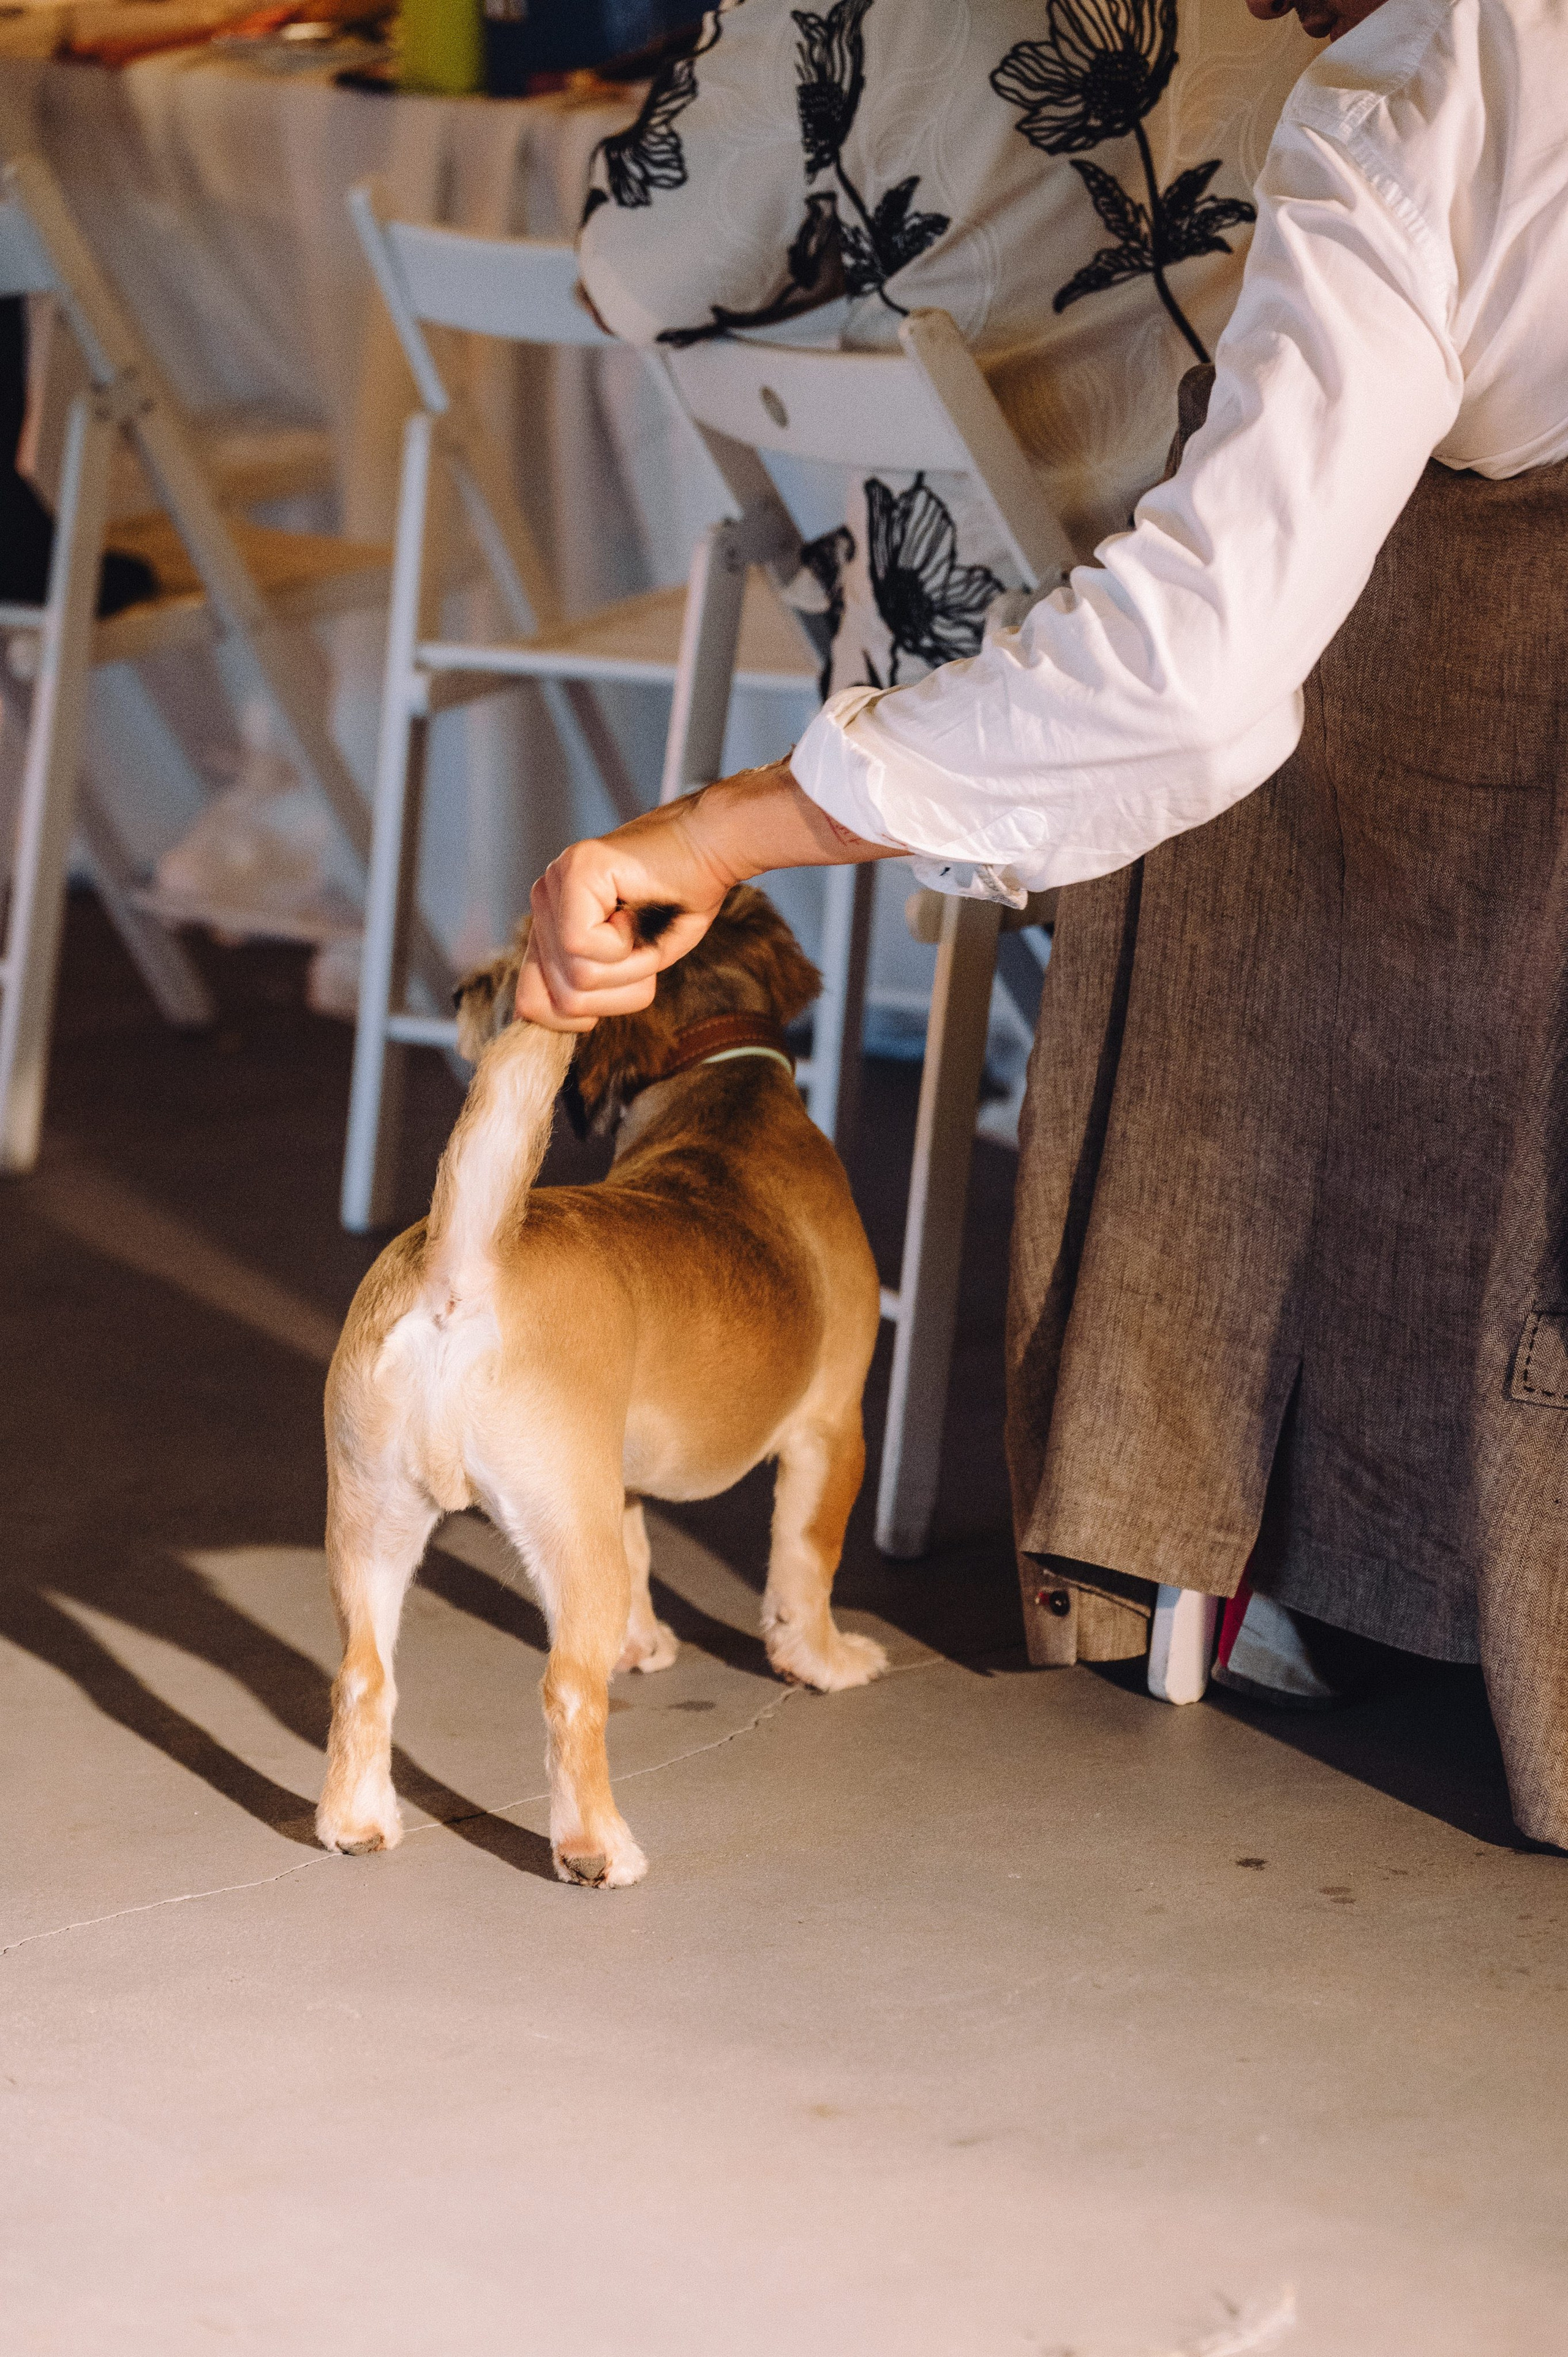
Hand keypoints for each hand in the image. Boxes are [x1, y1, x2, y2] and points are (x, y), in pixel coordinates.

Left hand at [517, 795, 733, 1030]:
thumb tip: (563, 1016)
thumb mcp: (632, 964)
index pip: (531, 1004)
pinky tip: (637, 911)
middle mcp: (543, 901)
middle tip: (643, 946)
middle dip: (617, 990)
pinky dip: (627, 944)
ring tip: (643, 927)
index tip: (616, 986)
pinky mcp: (574, 871)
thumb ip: (590, 988)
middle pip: (561, 999)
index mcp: (550, 925)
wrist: (714, 848)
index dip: (576, 1018)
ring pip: (576, 978)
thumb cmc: (680, 903)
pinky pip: (584, 946)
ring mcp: (554, 883)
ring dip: (629, 967)